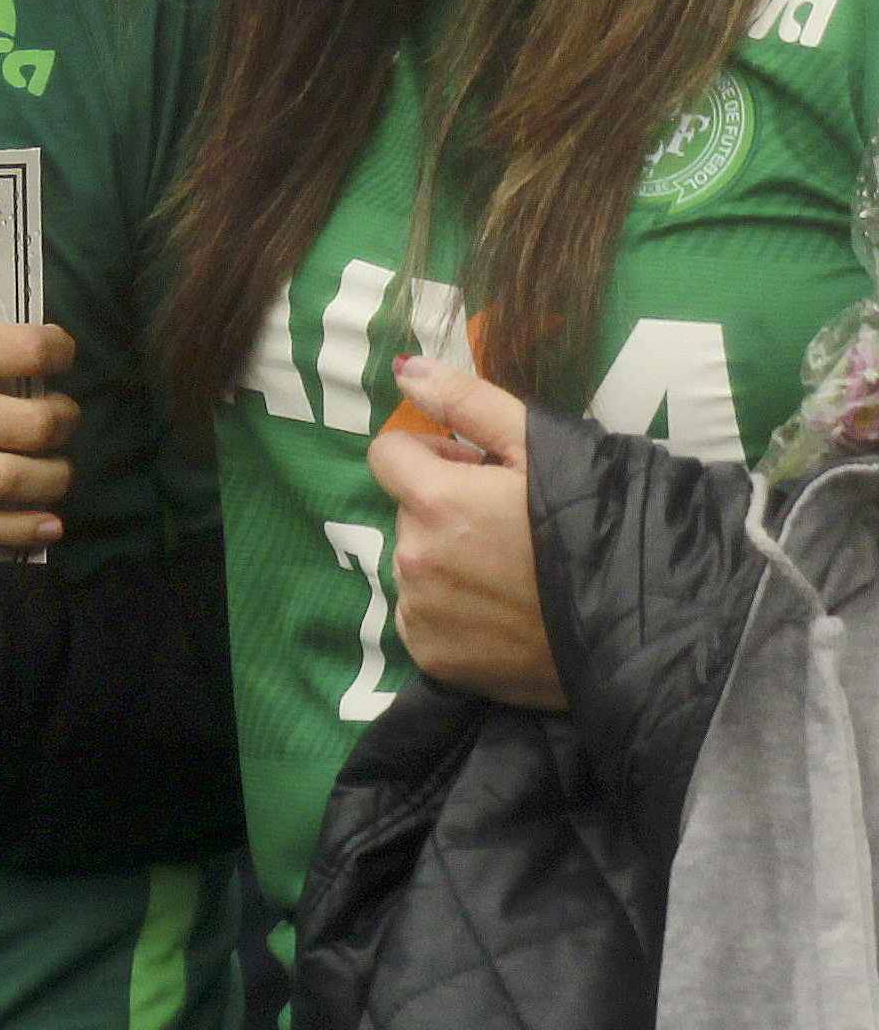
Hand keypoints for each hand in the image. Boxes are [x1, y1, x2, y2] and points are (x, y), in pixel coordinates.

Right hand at [0, 176, 78, 549]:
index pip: (29, 351)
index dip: (60, 348)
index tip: (58, 349)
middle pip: (35, 425)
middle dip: (64, 417)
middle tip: (61, 409)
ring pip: (13, 482)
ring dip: (53, 474)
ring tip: (57, 462)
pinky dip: (20, 530)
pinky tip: (46, 523)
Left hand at [366, 357, 564, 710]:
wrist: (640, 626)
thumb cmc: (594, 523)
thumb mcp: (539, 446)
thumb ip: (465, 401)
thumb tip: (403, 369)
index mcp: (433, 500)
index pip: (388, 454)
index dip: (433, 454)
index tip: (478, 471)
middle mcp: (413, 558)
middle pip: (407, 511)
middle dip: (444, 509)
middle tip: (508, 527)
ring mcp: (421, 615)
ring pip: (416, 564)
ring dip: (447, 559)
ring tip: (511, 574)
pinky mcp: (434, 660)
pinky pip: (423, 617)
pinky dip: (451, 611)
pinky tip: (502, 613)